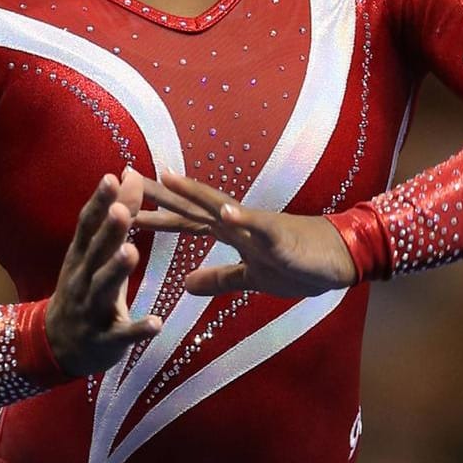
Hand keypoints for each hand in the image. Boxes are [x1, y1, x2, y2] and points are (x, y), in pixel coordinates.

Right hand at [43, 168, 163, 376]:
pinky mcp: (105, 339)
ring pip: (103, 289)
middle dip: (107, 232)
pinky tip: (156, 323)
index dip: (98, 203)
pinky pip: (122, 334)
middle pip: (94, 253)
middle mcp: (82, 280)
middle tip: (121, 211)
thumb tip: (129, 174)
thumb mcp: (95, 254)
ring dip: (116, 270)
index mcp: (80, 258)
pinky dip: (138, 329)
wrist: (58, 347)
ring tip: (131, 252)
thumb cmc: (84, 290)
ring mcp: (91, 310)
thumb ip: (116, 218)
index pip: (87, 226)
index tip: (110, 178)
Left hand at [131, 171, 358, 297]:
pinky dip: (242, 218)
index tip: (123, 207)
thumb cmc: (299, 265)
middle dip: (160, 195)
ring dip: (193, 193)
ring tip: (167, 178)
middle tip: (125, 179)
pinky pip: (259, 226)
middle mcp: (238, 223)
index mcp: (230, 233)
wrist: (340, 259)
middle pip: (192, 207)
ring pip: (219, 207)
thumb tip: (185, 284)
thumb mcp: (251, 278)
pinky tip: (225, 213)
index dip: (155, 215)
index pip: (185, 222)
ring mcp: (258, 226)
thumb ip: (219, 278)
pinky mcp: (279, 236)